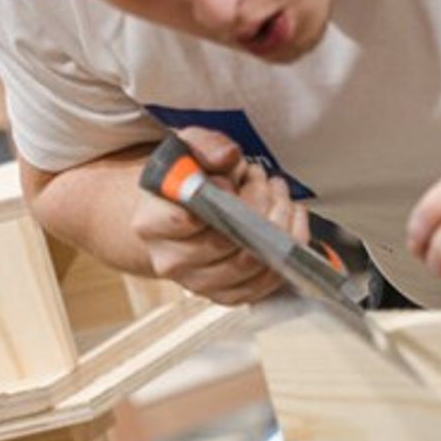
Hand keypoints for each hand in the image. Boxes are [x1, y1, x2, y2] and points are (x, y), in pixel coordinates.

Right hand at [131, 127, 309, 304]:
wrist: (177, 212)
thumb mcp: (187, 148)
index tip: (233, 178)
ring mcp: (198, 282)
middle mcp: (170, 260)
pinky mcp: (225, 294)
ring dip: (278, 228)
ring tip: (280, 198)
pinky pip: (265, 283)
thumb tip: (227, 159)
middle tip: (266, 181)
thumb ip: (205, 146)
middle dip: (257, 206)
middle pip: (223, 242)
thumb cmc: (184, 181)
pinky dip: (286, 251)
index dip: (219, 197)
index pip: (183, 220)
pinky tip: (290, 222)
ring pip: (249, 263)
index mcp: (150, 223)